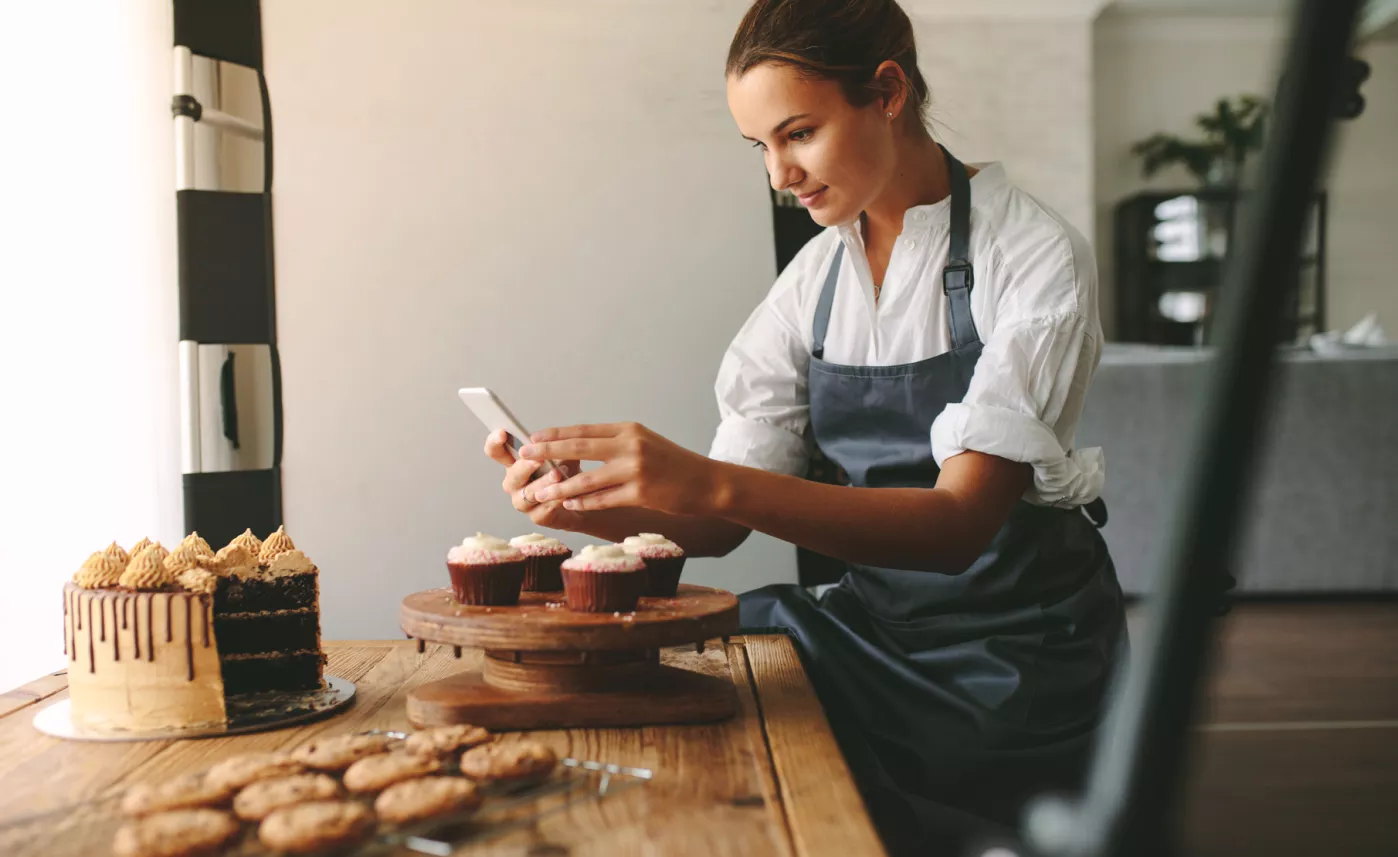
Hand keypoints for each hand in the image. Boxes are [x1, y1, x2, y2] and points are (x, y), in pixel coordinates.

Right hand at [482, 430, 585, 530]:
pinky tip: (564, 495)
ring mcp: (523, 502)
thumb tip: (556, 439)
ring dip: (542, 483)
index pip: (496, 452)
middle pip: (512, 475)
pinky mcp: (537, 517)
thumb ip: (556, 447)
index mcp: (515, 464)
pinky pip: (543, 509)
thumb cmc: (566, 475)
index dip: (494, 443)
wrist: (581, 502)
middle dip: (525, 466)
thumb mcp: (562, 455)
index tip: (502, 433)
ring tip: (557, 475)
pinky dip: (554, 501)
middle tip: (538, 459)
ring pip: (528, 493)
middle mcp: (514, 484)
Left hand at [517, 422, 718, 515]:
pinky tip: (568, 505)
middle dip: (547, 452)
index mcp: (628, 430)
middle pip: (579, 447)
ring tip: (538, 492)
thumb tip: (579, 448)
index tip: (533, 437)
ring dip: (559, 486)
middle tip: (524, 455)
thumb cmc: (673, 464)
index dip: (556, 434)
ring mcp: (635, 470)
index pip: (584, 430)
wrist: (707, 482)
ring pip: (586, 479)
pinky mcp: (640, 493)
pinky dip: (583, 503)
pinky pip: (603, 500)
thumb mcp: (645, 443)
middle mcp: (630, 445)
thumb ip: (615, 444)